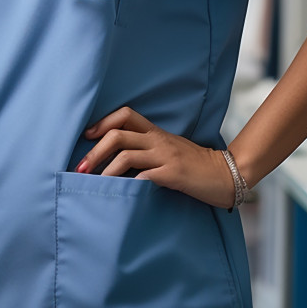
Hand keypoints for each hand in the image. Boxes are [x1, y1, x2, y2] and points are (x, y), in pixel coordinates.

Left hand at [77, 105, 235, 208]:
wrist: (227, 175)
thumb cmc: (194, 166)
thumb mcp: (169, 151)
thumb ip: (147, 150)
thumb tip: (117, 160)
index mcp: (155, 132)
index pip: (125, 114)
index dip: (102, 122)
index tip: (86, 136)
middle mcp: (158, 140)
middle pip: (118, 134)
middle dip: (95, 151)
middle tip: (80, 168)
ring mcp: (166, 155)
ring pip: (127, 154)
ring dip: (106, 169)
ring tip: (93, 183)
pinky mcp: (174, 174)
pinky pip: (145, 175)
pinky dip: (130, 183)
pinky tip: (120, 193)